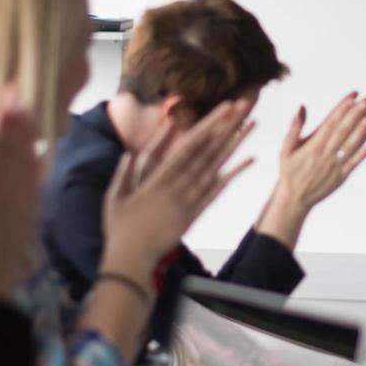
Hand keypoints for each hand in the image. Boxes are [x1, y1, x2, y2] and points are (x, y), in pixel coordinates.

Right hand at [101, 99, 256, 285]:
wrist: (132, 260)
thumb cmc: (119, 228)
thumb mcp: (114, 197)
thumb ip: (124, 173)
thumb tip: (130, 152)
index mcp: (158, 180)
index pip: (188, 147)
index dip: (207, 126)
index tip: (222, 109)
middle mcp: (178, 187)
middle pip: (207, 151)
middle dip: (226, 127)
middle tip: (244, 105)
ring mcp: (188, 201)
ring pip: (216, 168)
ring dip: (235, 145)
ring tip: (251, 124)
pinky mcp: (194, 215)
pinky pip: (217, 191)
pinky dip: (234, 175)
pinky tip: (250, 160)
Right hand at [258, 93, 365, 247]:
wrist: (293, 199)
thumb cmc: (289, 171)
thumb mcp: (286, 148)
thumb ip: (295, 127)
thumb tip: (302, 107)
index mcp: (313, 145)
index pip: (331, 121)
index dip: (343, 106)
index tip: (353, 95)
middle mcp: (325, 154)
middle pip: (344, 129)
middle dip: (356, 113)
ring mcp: (334, 165)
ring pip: (351, 144)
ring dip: (361, 129)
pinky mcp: (340, 177)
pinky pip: (353, 163)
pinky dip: (362, 152)